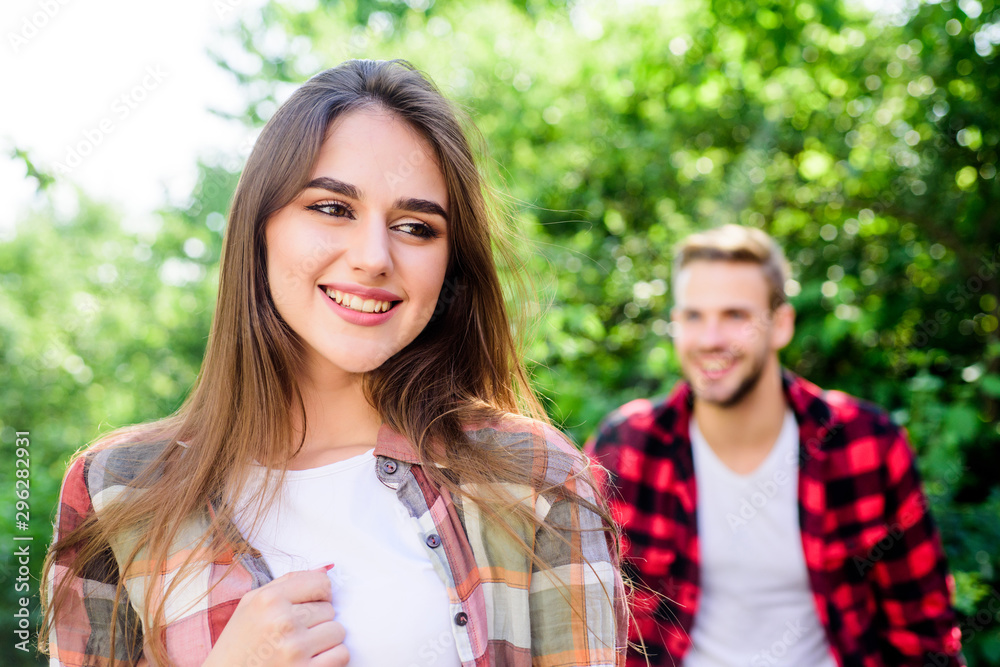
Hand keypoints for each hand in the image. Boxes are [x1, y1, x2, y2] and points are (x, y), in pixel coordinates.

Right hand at [204, 566, 348, 666]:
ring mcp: (295, 649)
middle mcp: (282, 622)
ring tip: (302, 648)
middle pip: (330, 609)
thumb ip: (287, 582)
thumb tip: (325, 570)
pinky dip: (331, 658)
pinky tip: (310, 661)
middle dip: (318, 621)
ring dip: (325, 641)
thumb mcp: (250, 604)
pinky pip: (341, 655)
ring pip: (338, 631)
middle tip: (295, 634)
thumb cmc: (238, 644)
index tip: (312, 605)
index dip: (320, 595)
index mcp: (269, 600)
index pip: (321, 583)